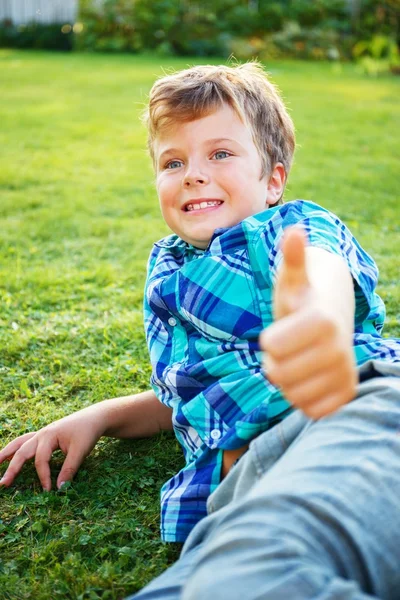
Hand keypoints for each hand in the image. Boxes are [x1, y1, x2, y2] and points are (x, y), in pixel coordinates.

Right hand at [0, 406, 105, 490]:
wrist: (94, 417)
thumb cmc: (87, 432)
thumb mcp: (81, 451)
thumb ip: (69, 469)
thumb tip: (60, 489)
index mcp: (49, 435)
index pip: (41, 460)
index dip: (44, 476)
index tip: (48, 490)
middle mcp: (41, 434)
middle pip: (22, 451)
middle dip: (12, 468)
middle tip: (3, 484)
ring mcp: (41, 434)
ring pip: (19, 443)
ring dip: (6, 453)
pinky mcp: (44, 436)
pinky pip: (25, 442)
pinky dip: (15, 449)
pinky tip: (8, 455)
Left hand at [260, 227, 356, 418]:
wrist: (332, 318)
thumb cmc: (304, 299)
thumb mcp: (294, 278)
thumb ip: (292, 258)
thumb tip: (293, 232)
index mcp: (322, 321)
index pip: (272, 347)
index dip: (269, 340)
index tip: (281, 330)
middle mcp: (340, 349)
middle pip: (277, 374)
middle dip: (274, 361)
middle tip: (288, 347)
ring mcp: (345, 373)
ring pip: (292, 395)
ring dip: (287, 380)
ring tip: (298, 360)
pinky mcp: (346, 394)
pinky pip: (309, 410)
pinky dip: (301, 397)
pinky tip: (308, 377)